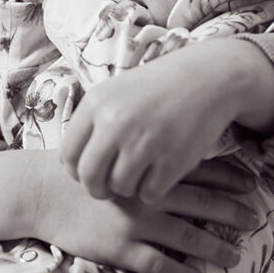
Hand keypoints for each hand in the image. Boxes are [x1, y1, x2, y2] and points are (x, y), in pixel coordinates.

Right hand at [33, 152, 259, 272]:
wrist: (40, 190)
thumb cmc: (77, 168)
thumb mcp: (110, 146)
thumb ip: (140, 149)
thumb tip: (173, 145)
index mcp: (146, 169)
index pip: (197, 171)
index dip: (228, 178)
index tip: (253, 184)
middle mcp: (146, 195)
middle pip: (201, 204)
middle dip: (232, 212)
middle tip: (256, 218)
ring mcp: (135, 223)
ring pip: (187, 237)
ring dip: (215, 248)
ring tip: (235, 256)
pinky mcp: (120, 248)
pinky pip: (159, 265)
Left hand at [61, 37, 273, 203]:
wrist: (207, 79)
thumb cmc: (157, 87)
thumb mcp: (116, 91)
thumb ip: (91, 122)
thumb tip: (66, 162)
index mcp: (97, 104)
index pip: (68, 155)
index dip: (76, 171)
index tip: (87, 173)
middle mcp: (116, 124)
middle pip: (90, 178)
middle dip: (97, 189)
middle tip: (108, 187)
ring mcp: (144, 143)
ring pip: (120, 188)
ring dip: (128, 187)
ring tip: (139, 171)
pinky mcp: (171, 160)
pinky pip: (149, 194)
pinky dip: (152, 190)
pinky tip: (159, 173)